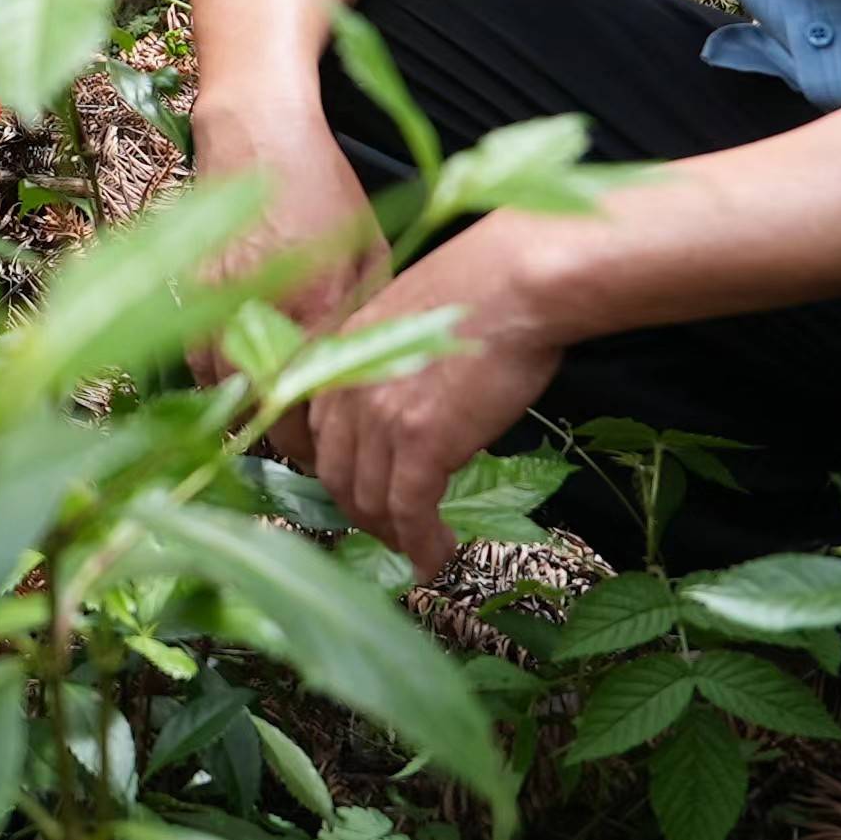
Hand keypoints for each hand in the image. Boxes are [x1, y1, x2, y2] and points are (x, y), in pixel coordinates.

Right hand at [187, 89, 392, 459]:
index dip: (326, 436)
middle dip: (289, 432)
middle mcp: (263, 310)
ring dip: (251, 410)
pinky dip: (219, 381)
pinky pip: (198, 360)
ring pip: (227, 391)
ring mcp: (217, 302)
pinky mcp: (188, 292)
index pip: (319, 399)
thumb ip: (367, 315)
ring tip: (275, 417)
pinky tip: (240, 382)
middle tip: (310, 444)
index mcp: (318, 303)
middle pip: (269, 406)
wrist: (256, 132)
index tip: (336, 447)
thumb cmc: (321, 186)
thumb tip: (371, 370)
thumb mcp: (369, 249)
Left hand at [304, 222, 567, 581]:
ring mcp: (377, 416)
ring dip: (393, 535)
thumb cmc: (485, 289)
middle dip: (362, 512)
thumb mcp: (412, 322)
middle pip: (335, 474)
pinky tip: (437, 557)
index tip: (365, 494)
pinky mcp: (419, 442)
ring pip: (368, 500)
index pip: (321, 433)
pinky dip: (421, 543)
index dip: (342, 473)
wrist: (519, 281)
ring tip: (418, 551)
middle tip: (392, 533)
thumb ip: (393, 365)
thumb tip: (414, 405)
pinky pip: (408, 511)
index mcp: (339, 355)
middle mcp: (343, 386)